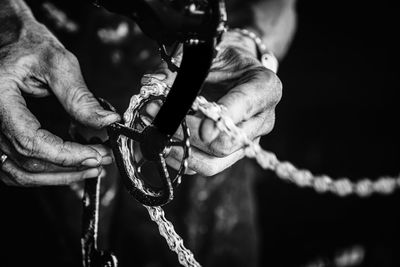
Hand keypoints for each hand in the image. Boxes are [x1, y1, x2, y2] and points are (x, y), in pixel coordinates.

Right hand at [0, 9, 119, 185]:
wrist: (12, 42)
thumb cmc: (29, 46)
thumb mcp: (57, 63)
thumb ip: (80, 96)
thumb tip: (107, 121)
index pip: (31, 142)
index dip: (67, 155)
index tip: (96, 154)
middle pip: (27, 162)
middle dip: (71, 166)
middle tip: (102, 160)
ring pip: (20, 172)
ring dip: (58, 176)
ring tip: (90, 167)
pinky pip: (15, 168)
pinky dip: (43, 173)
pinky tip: (67, 168)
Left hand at [150, 30, 281, 175]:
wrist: (235, 70)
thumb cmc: (225, 58)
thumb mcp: (208, 52)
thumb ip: (182, 64)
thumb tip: (152, 82)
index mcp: (264, 88)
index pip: (246, 104)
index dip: (223, 116)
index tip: (203, 128)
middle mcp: (260, 121)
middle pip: (225, 143)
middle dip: (186, 133)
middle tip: (156, 114)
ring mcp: (244, 142)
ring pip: (213, 163)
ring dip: (177, 149)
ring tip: (154, 127)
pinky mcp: (228, 154)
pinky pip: (201, 166)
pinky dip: (177, 156)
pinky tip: (161, 139)